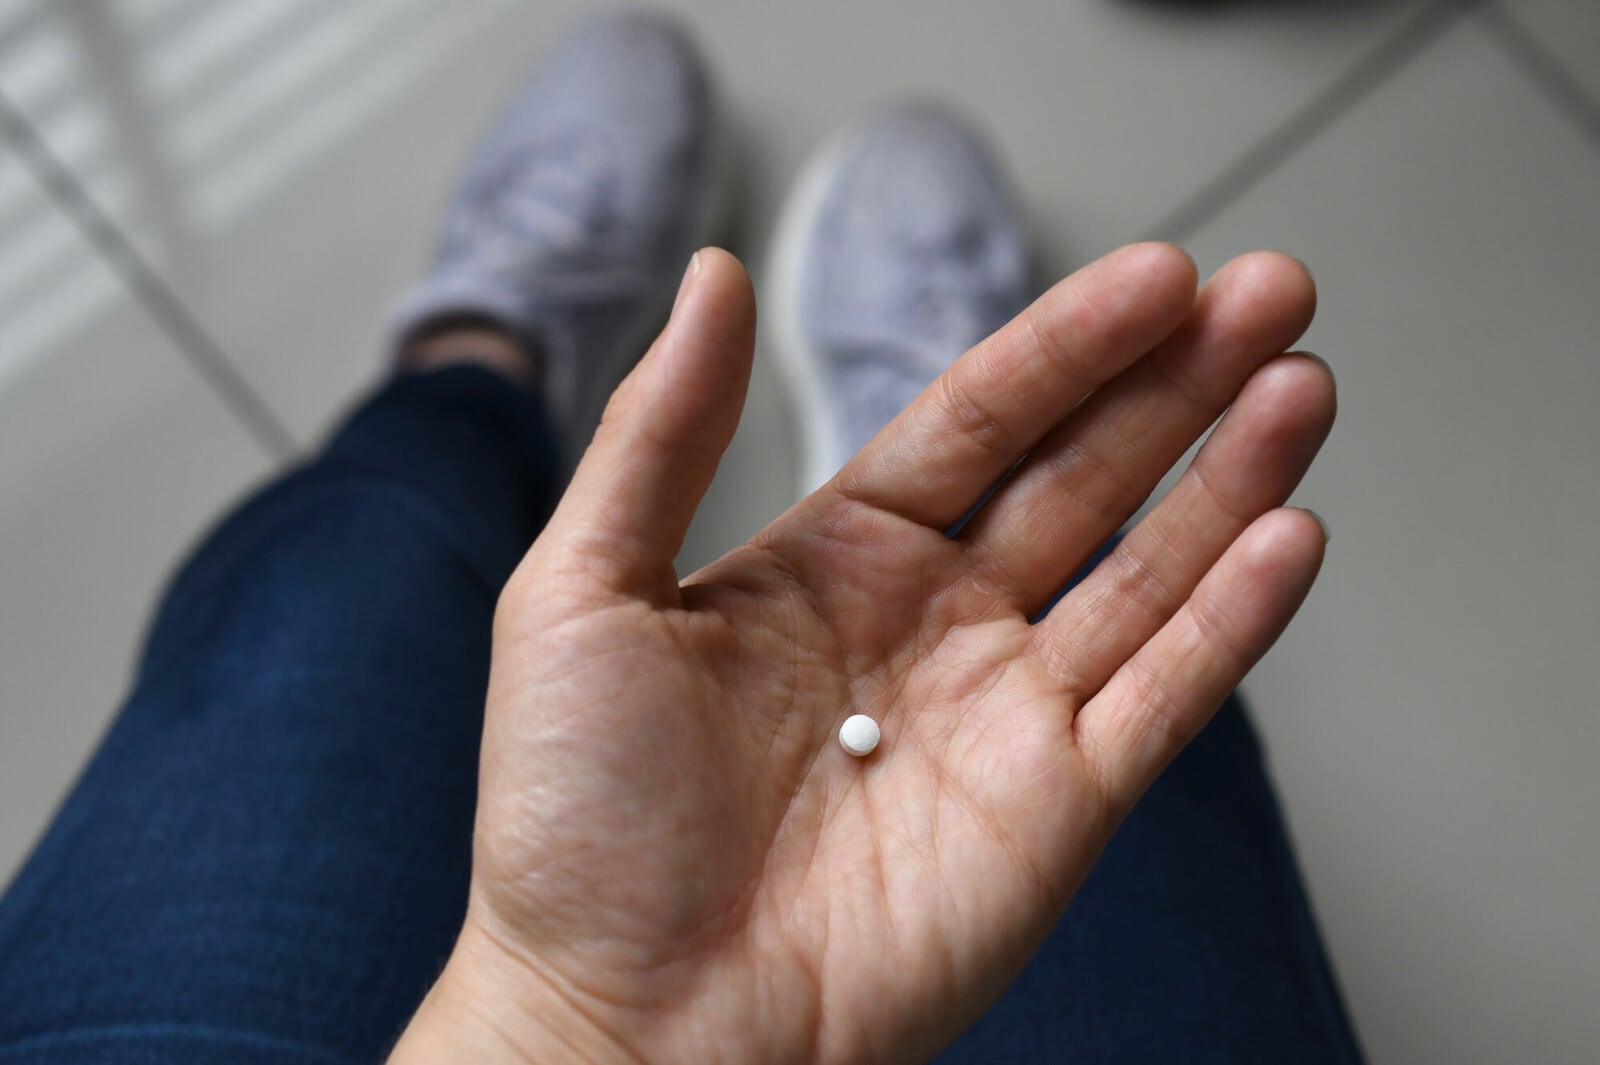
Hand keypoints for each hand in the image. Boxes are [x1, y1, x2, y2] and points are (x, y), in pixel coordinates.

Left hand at [389, 244, 1332, 1063]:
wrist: (627, 1024)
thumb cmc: (575, 826)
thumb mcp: (583, 591)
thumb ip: (660, 430)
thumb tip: (712, 276)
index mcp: (833, 562)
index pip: (975, 420)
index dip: (1066, 344)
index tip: (1154, 274)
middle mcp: (933, 626)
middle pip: (1083, 475)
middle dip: (1178, 382)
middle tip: (1267, 291)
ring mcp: (1003, 716)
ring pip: (1146, 572)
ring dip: (1231, 478)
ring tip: (1300, 382)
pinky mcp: (1055, 810)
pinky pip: (1164, 697)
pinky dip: (1232, 620)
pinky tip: (1288, 534)